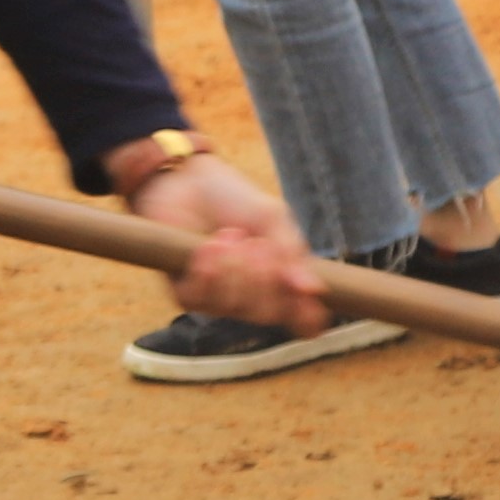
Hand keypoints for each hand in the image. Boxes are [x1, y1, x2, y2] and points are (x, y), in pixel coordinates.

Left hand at [124, 150, 325, 327]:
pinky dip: (207, 273)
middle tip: (258, 244)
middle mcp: (251, 298)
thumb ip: (290, 252)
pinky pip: (199, 301)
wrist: (188, 180)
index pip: (301, 319)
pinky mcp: (186, 292)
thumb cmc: (233, 199)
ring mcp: (218, 298)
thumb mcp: (271, 217)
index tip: (305, 295)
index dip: (307, 316)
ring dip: (235, 269)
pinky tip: (209, 245)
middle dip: (264, 278)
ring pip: (233, 308)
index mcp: (280, 282)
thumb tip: (313, 289)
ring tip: (231, 234)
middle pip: (267, 315)